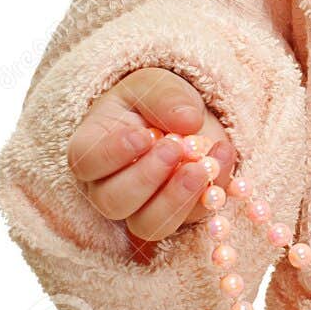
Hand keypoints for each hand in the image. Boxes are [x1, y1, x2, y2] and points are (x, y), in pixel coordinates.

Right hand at [67, 66, 237, 262]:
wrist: (184, 117)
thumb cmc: (156, 100)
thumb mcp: (157, 84)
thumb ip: (166, 98)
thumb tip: (187, 121)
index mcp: (93, 149)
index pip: (86, 162)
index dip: (111, 154)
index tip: (143, 136)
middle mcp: (110, 187)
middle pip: (113, 202)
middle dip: (147, 178)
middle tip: (175, 149)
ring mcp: (143, 207)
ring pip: (149, 225)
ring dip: (177, 200)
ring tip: (202, 168)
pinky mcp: (179, 214)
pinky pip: (191, 218)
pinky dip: (212, 191)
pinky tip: (224, 157)